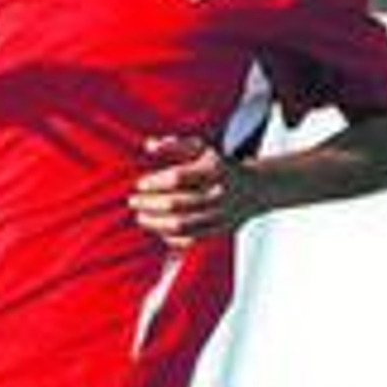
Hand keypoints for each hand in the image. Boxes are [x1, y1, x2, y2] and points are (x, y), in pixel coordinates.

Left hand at [129, 136, 257, 248]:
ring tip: (140, 217)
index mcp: (215, 169)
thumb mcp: (200, 148)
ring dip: (155, 223)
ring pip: (181, 225)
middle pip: (177, 204)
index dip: (155, 182)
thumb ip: (174, 145)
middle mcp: (219, 194)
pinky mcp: (219, 232)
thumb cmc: (218, 166)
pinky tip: (158, 229)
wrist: (253, 189)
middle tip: (133, 201)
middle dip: (149, 203)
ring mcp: (220, 216)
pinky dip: (170, 237)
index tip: (140, 184)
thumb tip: (149, 145)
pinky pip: (190, 241)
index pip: (178, 178)